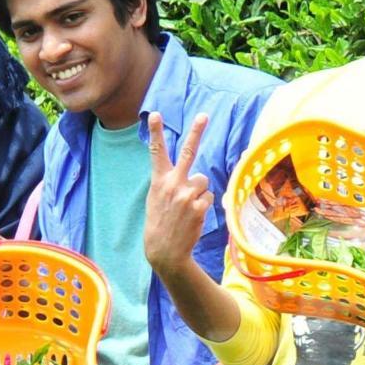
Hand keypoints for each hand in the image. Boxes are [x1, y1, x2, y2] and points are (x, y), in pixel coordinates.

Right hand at [143, 111, 214, 283]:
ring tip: (188, 208)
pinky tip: (193, 217)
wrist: (165, 250)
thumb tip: (191, 173)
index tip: (155, 114)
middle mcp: (173, 184)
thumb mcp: (156, 198)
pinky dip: (204, 205)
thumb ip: (169, 182)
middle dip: (196, 132)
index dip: (155, 132)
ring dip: (200, 193)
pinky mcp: (199, 206)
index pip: (156, 152)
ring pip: (203, 181)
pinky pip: (209, 197)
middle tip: (204, 115)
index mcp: (159, 181)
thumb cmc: (160, 222)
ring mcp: (187, 194)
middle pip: (188, 152)